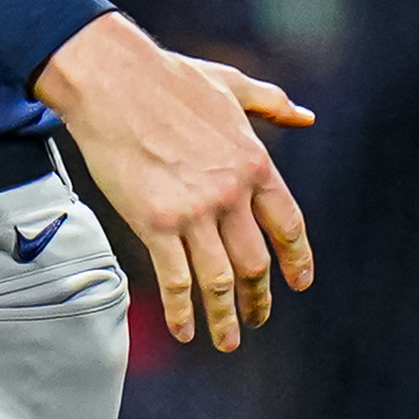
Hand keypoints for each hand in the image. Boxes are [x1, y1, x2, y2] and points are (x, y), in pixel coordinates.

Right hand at [31, 12, 313, 350]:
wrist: (112, 81)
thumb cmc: (168, 77)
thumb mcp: (231, 84)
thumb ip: (272, 103)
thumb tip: (306, 116)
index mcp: (255, 163)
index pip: (288, 225)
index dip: (297, 260)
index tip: (299, 284)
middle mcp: (231, 194)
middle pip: (255, 262)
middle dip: (259, 298)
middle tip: (258, 319)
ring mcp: (194, 212)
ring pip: (220, 280)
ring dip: (226, 317)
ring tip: (228, 341)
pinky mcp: (154, 223)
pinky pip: (175, 278)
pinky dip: (181, 310)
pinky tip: (184, 331)